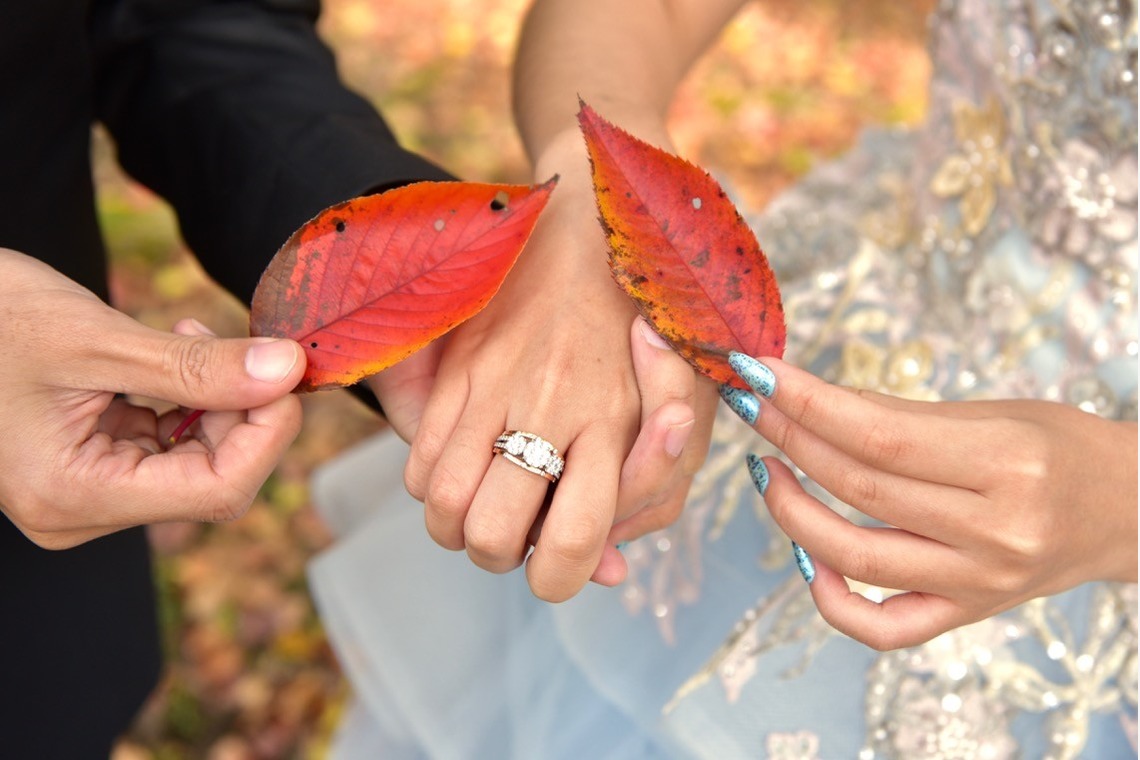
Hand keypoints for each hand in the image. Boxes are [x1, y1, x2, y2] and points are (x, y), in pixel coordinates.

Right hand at [0, 249, 305, 548]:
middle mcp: (81, 511)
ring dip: (216, 400)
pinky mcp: (94, 466)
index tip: (286, 372)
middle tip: (241, 346)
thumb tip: (288, 369)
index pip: (218, 491)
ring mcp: (87, 493)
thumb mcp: (98, 339)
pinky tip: (173, 354)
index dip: (268, 433)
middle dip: (243, 411)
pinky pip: (170, 445)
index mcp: (73, 496)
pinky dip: (189, 401)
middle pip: (214, 480)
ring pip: (198, 461)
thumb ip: (198, 366)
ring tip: (186, 335)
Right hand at [401, 148, 714, 600]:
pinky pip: (418, 458)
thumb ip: (654, 488)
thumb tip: (616, 572)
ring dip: (458, 526)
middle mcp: (550, 406)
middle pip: (493, 537)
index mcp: (615, 419)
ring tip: (487, 503)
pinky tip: (465, 466)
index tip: (561, 564)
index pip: (573, 542)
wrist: (597, 212)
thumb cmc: (656, 312)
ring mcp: (494, 383)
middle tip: (520, 531)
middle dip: (501, 555)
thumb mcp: (688, 399)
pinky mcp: (459, 364)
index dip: (561, 576)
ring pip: (442, 506)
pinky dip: (433, 484)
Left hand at [729, 354, 1137, 649]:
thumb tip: (811, 401)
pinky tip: (804, 554)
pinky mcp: (968, 614)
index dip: (808, 404)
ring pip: (855, 555)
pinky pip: (881, 626)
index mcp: (1008, 462)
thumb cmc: (1058, 447)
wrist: (1125, 509)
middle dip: (790, 440)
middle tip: (752, 407)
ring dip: (791, 509)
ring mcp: (980, 582)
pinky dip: (830, 597)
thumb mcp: (993, 412)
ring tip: (764, 467)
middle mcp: (996, 530)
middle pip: (860, 487)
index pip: (880, 435)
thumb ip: (902, 415)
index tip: (761, 375)